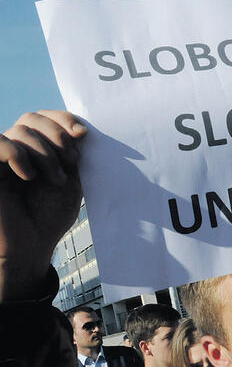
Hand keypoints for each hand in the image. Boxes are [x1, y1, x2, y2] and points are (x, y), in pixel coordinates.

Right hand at [0, 111, 86, 300]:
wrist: (30, 248)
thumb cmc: (49, 218)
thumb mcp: (69, 181)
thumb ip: (70, 154)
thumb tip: (78, 128)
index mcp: (36, 149)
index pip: (44, 117)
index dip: (63, 118)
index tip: (82, 134)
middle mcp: (14, 150)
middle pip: (31, 118)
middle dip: (57, 135)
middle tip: (72, 161)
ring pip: (19, 130)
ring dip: (45, 151)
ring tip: (56, 179)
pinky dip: (17, 153)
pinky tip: (29, 175)